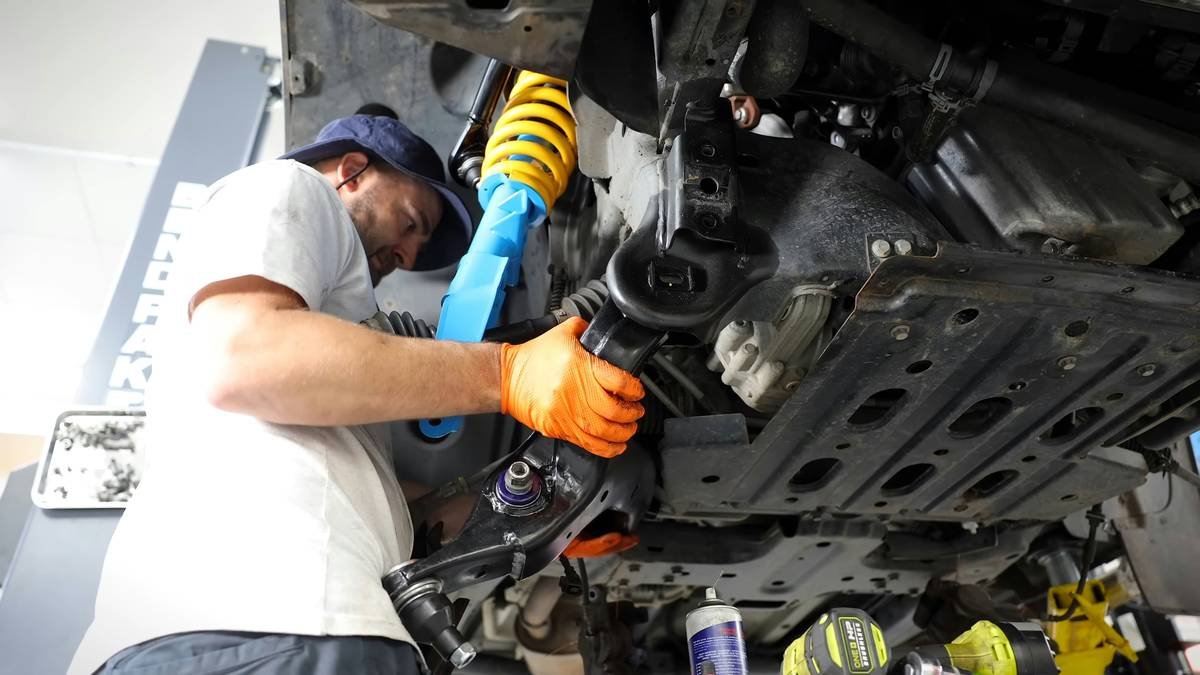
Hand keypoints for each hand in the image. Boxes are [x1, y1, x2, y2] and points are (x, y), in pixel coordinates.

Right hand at [499, 317, 644, 456]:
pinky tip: (616, 446)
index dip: (634, 389)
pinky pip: (587, 444)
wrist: (506, 377)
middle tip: (636, 411)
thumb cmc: (533, 357)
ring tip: (629, 429)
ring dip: (623, 433)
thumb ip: (584, 329)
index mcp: (580, 367)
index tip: (637, 391)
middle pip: (615, 411)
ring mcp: (567, 414)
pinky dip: (606, 448)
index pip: (620, 382)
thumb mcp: (562, 333)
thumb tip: (600, 333)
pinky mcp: (558, 428)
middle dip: (632, 413)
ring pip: (604, 432)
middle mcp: (576, 393)